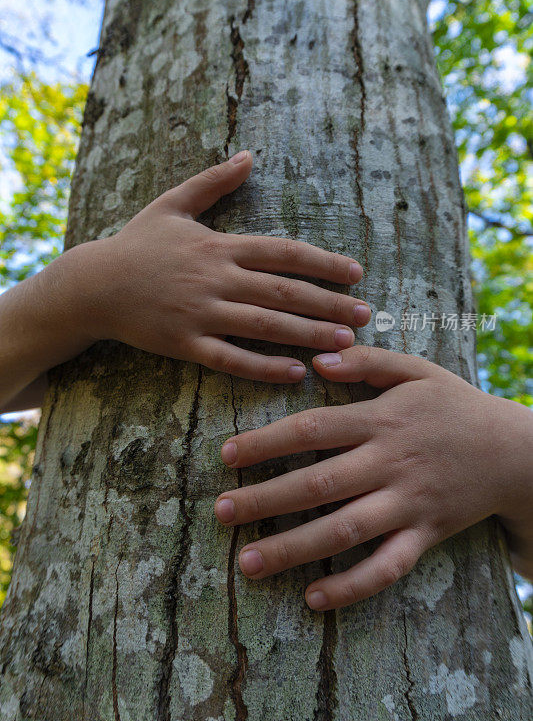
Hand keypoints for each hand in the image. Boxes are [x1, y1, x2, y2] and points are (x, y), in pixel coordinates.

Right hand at [82, 150, 369, 381]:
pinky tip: (296, 372)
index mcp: (220, 246)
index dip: (324, 263)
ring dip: (309, 335)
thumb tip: (248, 155)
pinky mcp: (184, 344)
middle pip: (284, 292)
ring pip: (265, 326)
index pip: (284, 253)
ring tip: (346, 342)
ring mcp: (200, 313)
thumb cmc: (137, 244)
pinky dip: (264, 367)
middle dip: (330, 304)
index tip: (356, 273)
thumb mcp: (173, 203)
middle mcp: (216, 279)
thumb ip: (213, 182)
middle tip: (367, 315)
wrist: (93, 285)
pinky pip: (231, 359)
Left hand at [214, 346, 532, 608]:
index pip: (313, 430)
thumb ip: (367, 361)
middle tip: (222, 513)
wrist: (514, 452)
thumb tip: (316, 358)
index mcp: (380, 420)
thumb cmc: (455, 406)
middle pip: (318, 484)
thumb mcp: (416, 370)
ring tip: (248, 562)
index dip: (266, 442)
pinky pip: (387, 567)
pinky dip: (352, 586)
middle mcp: (388, 463)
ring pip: (345, 530)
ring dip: (294, 548)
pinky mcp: (425, 535)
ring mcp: (407, 503)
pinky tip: (314, 598)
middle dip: (265, 499)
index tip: (227, 456)